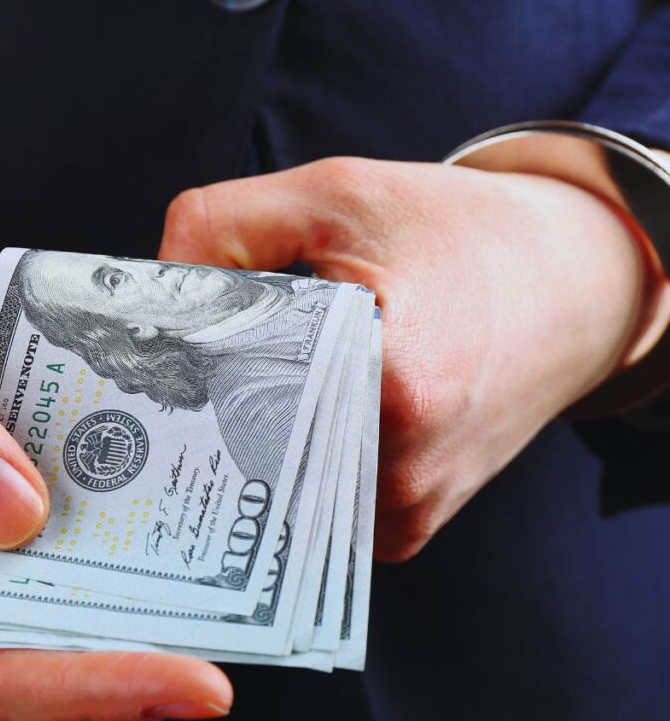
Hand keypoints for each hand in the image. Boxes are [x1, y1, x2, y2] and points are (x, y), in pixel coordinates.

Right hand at [0, 186, 229, 720]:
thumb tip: (11, 518)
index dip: (77, 686)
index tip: (189, 682)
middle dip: (111, 665)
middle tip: (222, 648)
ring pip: (16, 620)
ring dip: (107, 620)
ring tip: (206, 600)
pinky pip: (21, 561)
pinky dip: (84, 561)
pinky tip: (149, 531)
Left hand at [158, 157, 668, 560]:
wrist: (571, 286)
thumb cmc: (457, 234)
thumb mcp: (337, 194)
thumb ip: (224, 225)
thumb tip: (150, 289)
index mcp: (389, 379)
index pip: (229, 392)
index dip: (181, 364)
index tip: (149, 349)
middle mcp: (402, 466)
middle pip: (244, 448)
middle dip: (206, 403)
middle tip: (183, 365)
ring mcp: (406, 509)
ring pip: (272, 482)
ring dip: (250, 434)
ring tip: (257, 379)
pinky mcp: (408, 526)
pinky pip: (311, 502)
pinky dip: (291, 458)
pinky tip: (303, 410)